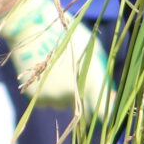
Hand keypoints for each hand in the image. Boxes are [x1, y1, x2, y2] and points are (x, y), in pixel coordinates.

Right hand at [0, 0, 112, 114]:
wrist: (33, 27)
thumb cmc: (67, 34)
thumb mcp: (89, 49)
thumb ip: (98, 73)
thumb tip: (109, 95)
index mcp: (90, 81)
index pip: (102, 111)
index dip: (105, 115)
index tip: (106, 116)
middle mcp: (73, 94)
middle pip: (79, 106)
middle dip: (77, 94)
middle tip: (69, 73)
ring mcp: (54, 97)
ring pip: (61, 103)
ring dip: (60, 94)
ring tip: (55, 71)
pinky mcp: (37, 98)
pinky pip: (46, 101)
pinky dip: (45, 92)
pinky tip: (44, 74)